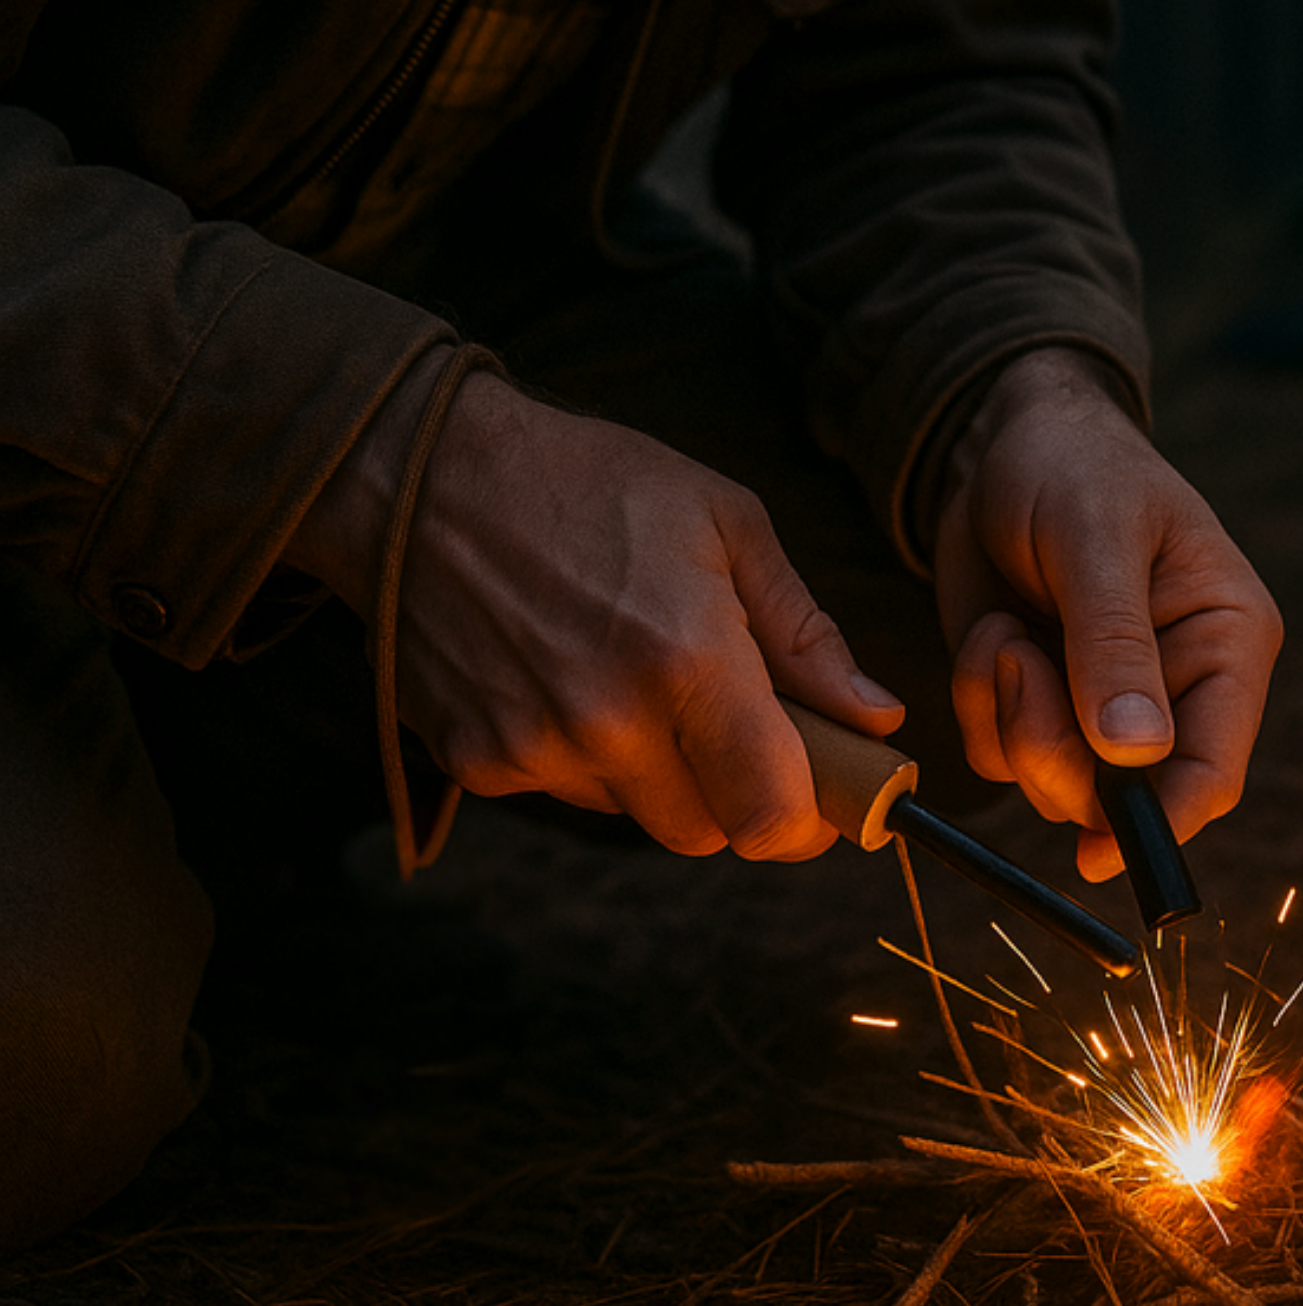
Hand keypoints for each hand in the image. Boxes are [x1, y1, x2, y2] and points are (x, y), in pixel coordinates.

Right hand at [287, 357, 903, 860]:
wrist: (422, 472)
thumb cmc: (591, 480)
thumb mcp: (724, 522)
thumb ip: (805, 633)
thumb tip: (876, 717)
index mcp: (685, 658)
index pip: (770, 814)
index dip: (810, 817)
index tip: (826, 787)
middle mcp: (608, 722)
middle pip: (709, 833)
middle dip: (739, 790)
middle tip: (739, 720)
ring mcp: (534, 749)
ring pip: (638, 815)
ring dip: (663, 772)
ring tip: (641, 672)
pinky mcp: (477, 762)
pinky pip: (567, 792)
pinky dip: (589, 757)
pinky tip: (573, 675)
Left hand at [933, 349, 1280, 880]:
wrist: (998, 441)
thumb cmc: (1071, 465)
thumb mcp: (1095, 538)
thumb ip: (1114, 642)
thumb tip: (1138, 750)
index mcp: (1224, 642)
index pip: (1213, 768)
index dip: (1162, 822)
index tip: (1098, 851)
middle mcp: (1173, 686)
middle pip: (1123, 795)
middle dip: (1054, 748)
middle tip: (1017, 664)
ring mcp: (1101, 701)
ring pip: (1054, 781)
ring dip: (1009, 717)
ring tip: (1006, 630)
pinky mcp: (1042, 699)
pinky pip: (1001, 751)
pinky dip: (978, 703)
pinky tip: (990, 632)